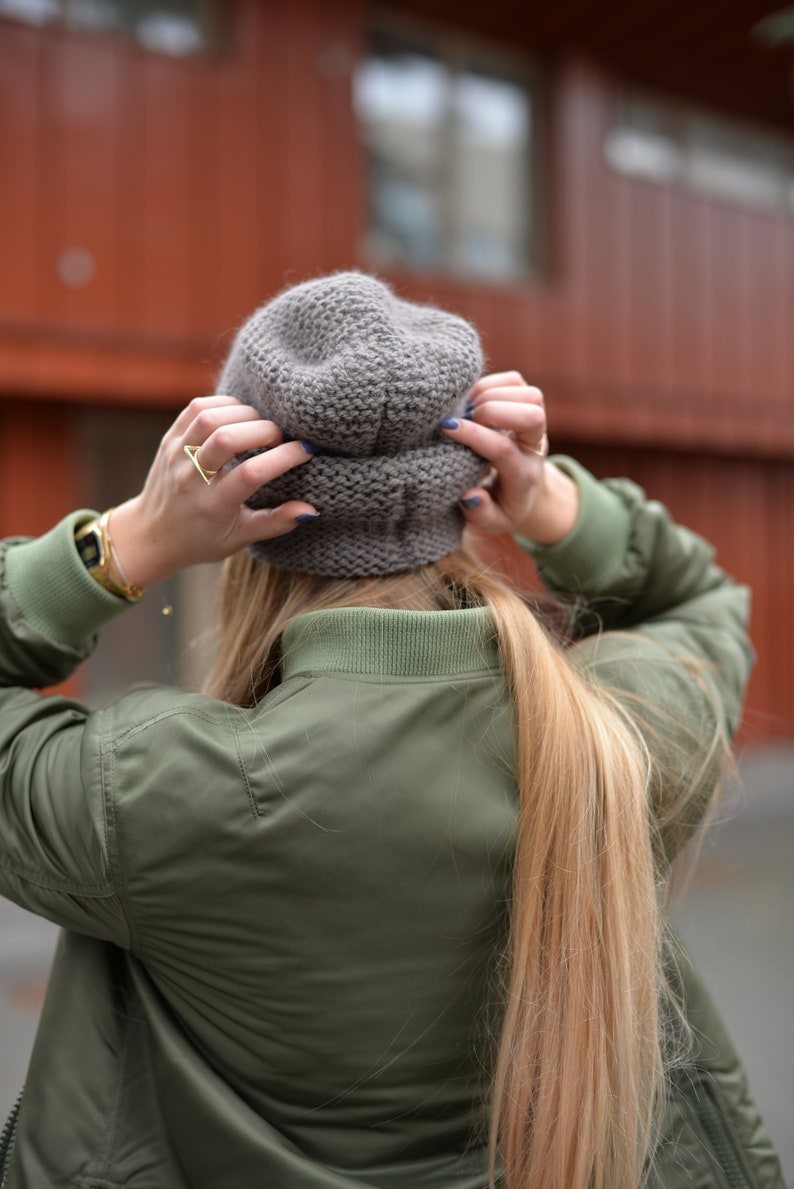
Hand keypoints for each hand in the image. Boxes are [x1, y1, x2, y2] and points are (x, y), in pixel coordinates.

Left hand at [108, 396, 317, 586]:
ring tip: (260, 426)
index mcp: (212, 506)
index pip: (252, 474)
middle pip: (228, 438)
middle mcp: (191, 478)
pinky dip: (222, 405)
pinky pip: (195, 408)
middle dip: (265, 430)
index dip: (285, 457)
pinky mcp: (169, 440)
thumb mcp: (240, 539)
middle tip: (281, 438)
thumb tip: (311, 510)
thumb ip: (275, 523)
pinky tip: (238, 417)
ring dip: (244, 414)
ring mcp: (176, 455)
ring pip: (211, 418)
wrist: (151, 534)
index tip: (307, 451)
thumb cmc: (202, 540)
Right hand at [439, 371, 578, 543]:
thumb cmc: (502, 504)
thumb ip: (480, 514)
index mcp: (524, 475)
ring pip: (526, 393)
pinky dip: (490, 384)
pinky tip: (474, 401)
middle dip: (491, 411)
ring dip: (490, 395)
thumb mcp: (493, 521)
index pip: (503, 450)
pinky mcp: (528, 401)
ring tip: (467, 411)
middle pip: (531, 415)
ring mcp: (536, 419)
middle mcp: (536, 444)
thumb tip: (470, 494)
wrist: (525, 487)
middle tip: (465, 420)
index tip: (446, 429)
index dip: (473, 435)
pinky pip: (514, 380)